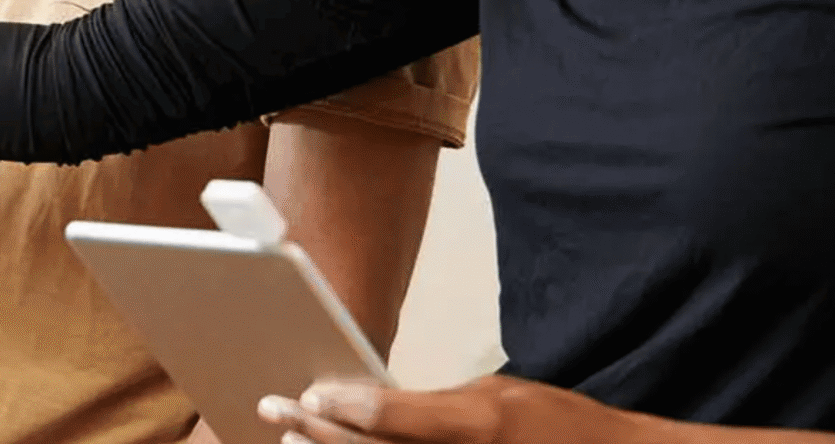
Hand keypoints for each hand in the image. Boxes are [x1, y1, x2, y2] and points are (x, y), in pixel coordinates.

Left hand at [260, 377, 657, 443]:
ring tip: (293, 443)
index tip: (303, 394)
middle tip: (277, 413)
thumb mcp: (495, 399)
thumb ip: (432, 408)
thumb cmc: (557, 428)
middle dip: (317, 435)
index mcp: (479, 428)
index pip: (390, 418)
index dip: (339, 406)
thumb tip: (365, 405)